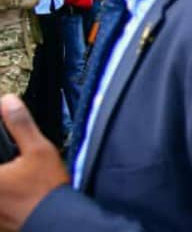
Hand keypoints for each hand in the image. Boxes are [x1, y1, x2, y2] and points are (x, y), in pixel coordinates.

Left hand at [0, 95, 70, 229]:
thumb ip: (20, 125)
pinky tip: (16, 193)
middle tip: (14, 163)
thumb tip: (8, 102)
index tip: (9, 155)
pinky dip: (5, 197)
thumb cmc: (47, 190)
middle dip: (5, 163)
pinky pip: (0, 205)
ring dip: (4, 180)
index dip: (2, 152)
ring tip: (16, 179)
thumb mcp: (39, 150)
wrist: (56, 222)